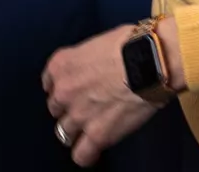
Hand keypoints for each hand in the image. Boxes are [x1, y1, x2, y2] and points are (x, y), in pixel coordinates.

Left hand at [43, 26, 162, 166]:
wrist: (150, 61)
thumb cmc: (131, 44)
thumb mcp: (96, 43)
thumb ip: (86, 61)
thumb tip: (95, 70)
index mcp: (62, 64)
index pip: (49, 83)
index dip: (62, 87)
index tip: (74, 89)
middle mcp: (63, 90)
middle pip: (55, 108)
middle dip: (68, 108)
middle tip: (87, 106)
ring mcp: (78, 114)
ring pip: (64, 133)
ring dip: (76, 131)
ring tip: (90, 129)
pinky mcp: (97, 134)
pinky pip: (81, 154)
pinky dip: (86, 155)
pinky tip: (93, 152)